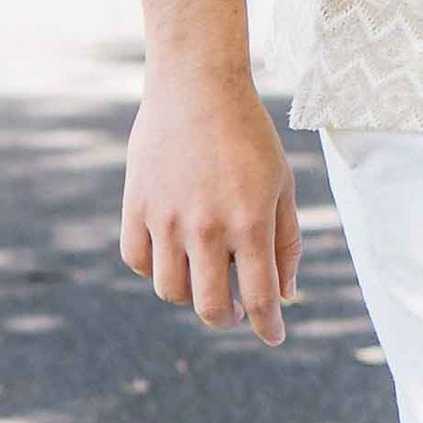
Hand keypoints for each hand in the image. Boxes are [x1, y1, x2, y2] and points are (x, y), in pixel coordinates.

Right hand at [120, 69, 300, 341]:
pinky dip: (153, 269)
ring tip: (203, 275)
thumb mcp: (282, 185)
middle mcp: (205, 228)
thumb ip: (286, 241)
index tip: (273, 336)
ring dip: (189, 294)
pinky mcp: (136, 206)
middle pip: (208, 306)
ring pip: (169, 290)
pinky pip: (137, 261)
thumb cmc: (249, 136)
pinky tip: (171, 255)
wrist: (197, 87)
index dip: (267, 325)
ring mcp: (166, 218)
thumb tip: (286, 294)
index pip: (258, 297)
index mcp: (249, 223)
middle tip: (232, 313)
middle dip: (226, 318)